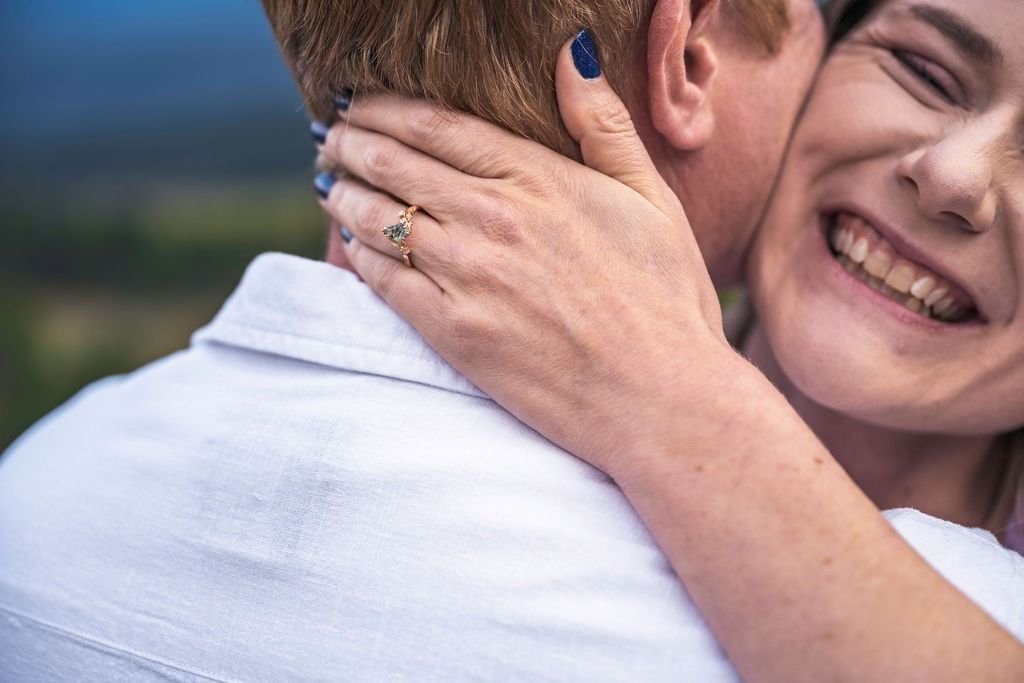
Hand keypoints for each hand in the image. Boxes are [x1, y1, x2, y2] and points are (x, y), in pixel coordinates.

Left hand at [315, 35, 736, 476]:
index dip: (384, 106)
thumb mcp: (650, 196)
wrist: (659, 398)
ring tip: (328, 181)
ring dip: (343, 193)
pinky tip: (350, 243)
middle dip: (351, 142)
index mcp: (538, 178)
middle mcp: (493, 218)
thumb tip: (569, 51)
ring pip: (379, 218)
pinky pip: (386, 281)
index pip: (436, 125)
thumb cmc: (665, 299)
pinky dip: (359, 255)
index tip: (357, 99)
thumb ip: (603, 124)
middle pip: (396, 164)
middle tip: (328, 134)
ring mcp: (468, 276)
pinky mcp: (453, 332)